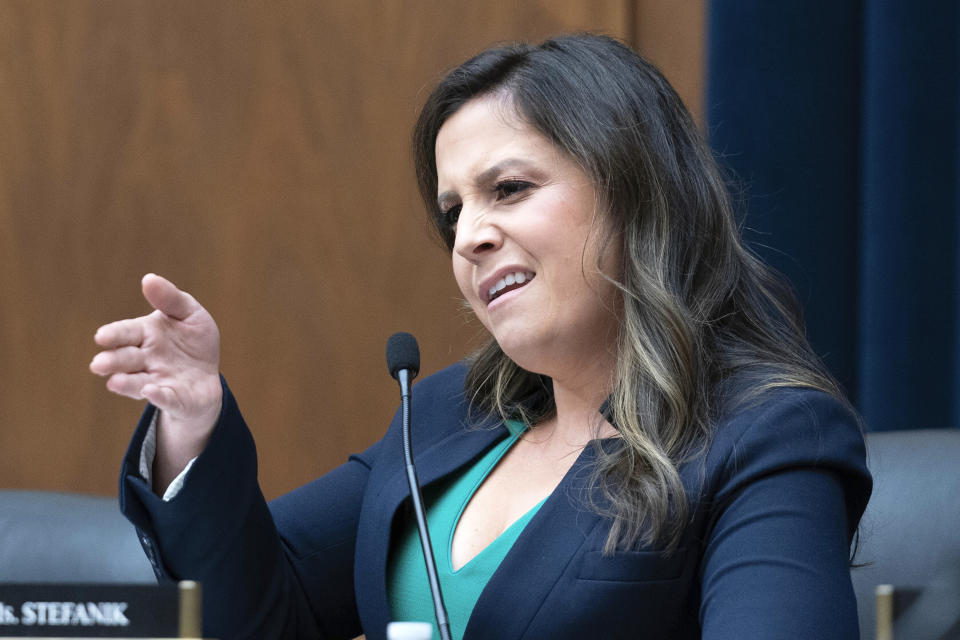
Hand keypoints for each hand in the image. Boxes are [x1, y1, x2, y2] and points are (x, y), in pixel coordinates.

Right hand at [90, 274, 221, 475]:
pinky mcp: (174, 399)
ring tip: (114, 382)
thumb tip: (148, 279)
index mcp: (146, 335)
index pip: (126, 333)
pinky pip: (166, 398)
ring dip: (126, 383)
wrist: (208, 377)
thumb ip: (171, 299)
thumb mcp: (190, 314)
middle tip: (99, 364)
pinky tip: (152, 392)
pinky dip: (159, 396)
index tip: (102, 337)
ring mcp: (158, 381)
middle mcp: (146, 360)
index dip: (114, 335)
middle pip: (126, 359)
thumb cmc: (194, 342)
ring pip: (137, 383)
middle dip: (113, 361)